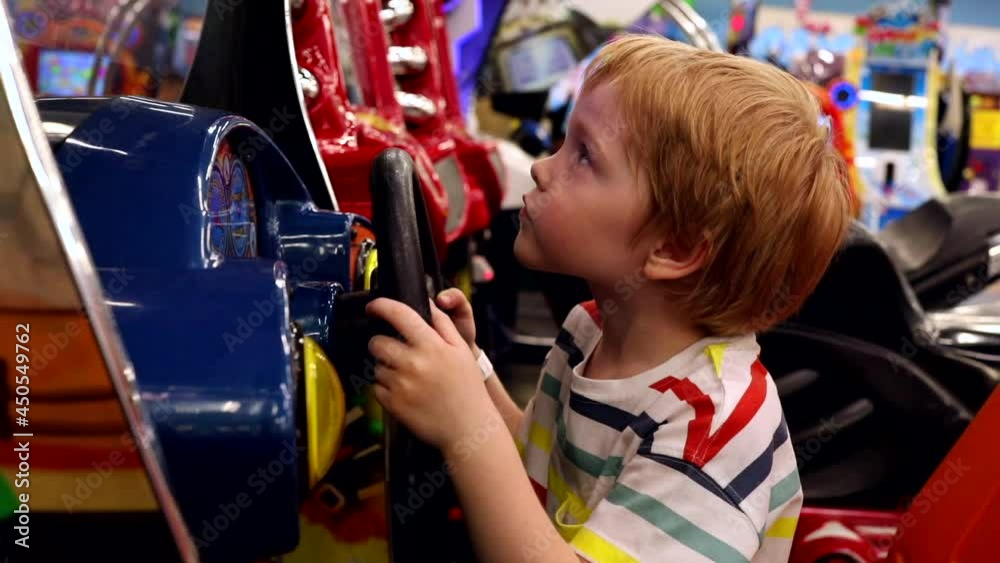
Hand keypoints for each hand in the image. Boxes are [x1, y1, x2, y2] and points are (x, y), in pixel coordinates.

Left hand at [366, 297, 493, 449]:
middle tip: (394, 350)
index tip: (373, 307)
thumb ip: (442, 324)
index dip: (380, 306)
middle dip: (381, 342)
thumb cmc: (467, 387)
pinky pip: (376, 388)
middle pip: (377, 342)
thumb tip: (427, 301)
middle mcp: (413, 363)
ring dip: (385, 367)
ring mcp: (401, 385)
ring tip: (405, 376)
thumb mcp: (461, 350)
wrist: (468, 428)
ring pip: (376, 366)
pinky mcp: (393, 405)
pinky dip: (385, 388)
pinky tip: (404, 392)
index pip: (398, 315)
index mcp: (431, 345)